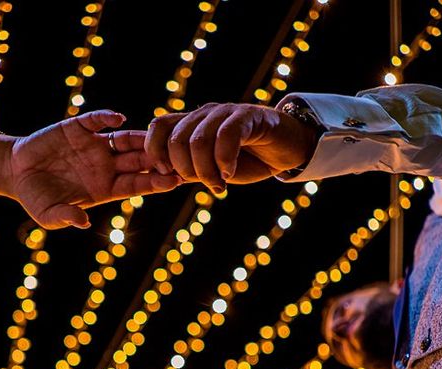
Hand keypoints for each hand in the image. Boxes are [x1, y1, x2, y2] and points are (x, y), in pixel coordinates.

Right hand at [1, 110, 182, 229]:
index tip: (174, 182)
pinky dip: (107, 117)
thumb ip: (66, 217)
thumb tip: (83, 222)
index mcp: (105, 189)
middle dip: (157, 160)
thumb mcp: (48, 214)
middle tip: (175, 157)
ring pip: (124, 140)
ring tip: (155, 136)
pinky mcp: (77, 128)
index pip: (137, 185)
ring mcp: (94, 146)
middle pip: (138, 161)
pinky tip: (118, 118)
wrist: (14, 173)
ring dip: (140, 138)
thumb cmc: (36, 198)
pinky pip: (96, 120)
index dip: (155, 183)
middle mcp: (105, 166)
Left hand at [145, 103, 317, 193]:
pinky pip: (226, 135)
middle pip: (176, 139)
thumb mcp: (211, 168)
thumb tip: (163, 177)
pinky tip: (230, 174)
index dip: (155, 151)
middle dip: (186, 169)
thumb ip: (188, 170)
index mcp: (192, 123)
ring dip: (206, 171)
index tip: (168, 174)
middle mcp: (205, 114)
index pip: (158, 126)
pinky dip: (225, 160)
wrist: (286, 150)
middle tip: (205, 184)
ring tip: (220, 184)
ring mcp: (226, 112)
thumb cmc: (247, 160)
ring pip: (198, 141)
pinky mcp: (248, 115)